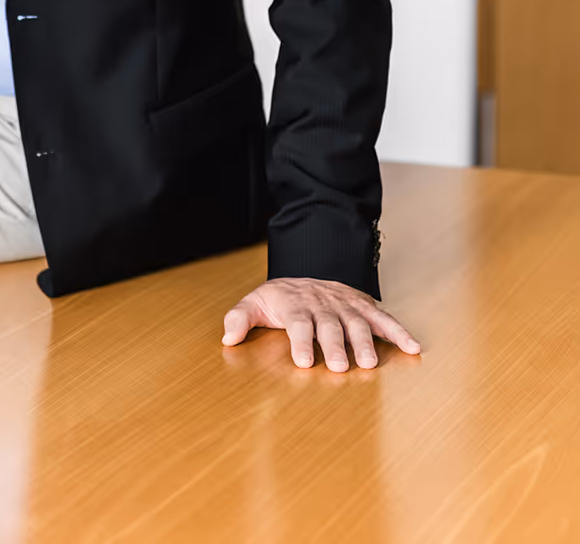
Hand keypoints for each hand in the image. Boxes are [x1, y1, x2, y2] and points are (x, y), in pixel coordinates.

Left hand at [221, 276, 420, 370]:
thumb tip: (228, 336)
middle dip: (336, 344)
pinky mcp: (364, 307)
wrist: (305, 275)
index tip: (303, 361)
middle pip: (330, 324)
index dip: (301, 341)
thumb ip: (240, 318)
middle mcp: (323, 303)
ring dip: (364, 341)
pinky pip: (383, 319)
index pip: (298, 322)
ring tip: (370, 362)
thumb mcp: (256, 303)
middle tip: (341, 366)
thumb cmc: (280, 298)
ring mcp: (345, 304)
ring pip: (357, 321)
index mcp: (295, 304)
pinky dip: (398, 332)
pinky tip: (412, 347)